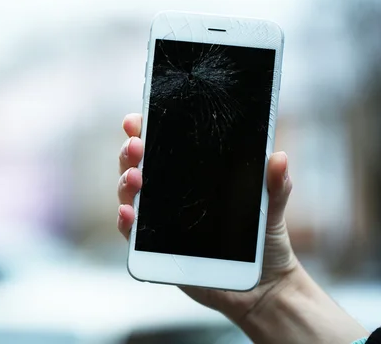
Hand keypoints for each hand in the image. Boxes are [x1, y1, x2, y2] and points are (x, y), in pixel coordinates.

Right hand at [117, 113, 297, 321]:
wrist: (264, 285)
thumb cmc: (262, 239)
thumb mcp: (269, 206)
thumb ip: (274, 184)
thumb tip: (279, 158)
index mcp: (189, 176)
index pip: (159, 146)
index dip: (144, 130)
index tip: (136, 120)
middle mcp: (167, 195)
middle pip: (137, 165)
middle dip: (131, 151)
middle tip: (136, 145)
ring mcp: (158, 221)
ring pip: (129, 195)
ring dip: (126, 182)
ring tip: (136, 177)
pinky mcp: (155, 250)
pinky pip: (132, 233)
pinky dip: (126, 222)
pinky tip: (128, 213)